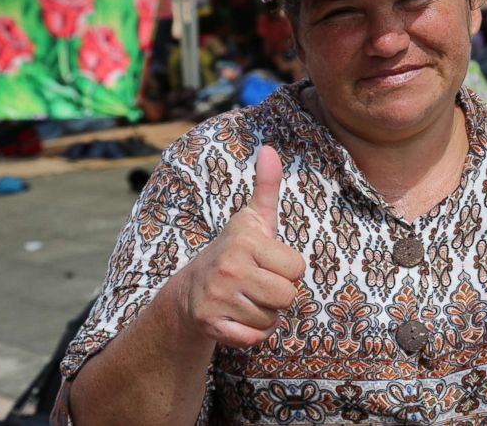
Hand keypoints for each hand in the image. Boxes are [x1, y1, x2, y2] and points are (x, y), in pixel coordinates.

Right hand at [175, 145, 305, 347]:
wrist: (188, 292)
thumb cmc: (234, 252)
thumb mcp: (253, 219)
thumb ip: (266, 186)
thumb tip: (270, 148)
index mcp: (245, 240)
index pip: (297, 268)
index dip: (287, 269)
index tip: (266, 263)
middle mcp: (229, 267)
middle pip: (288, 297)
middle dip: (278, 295)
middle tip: (257, 284)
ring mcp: (217, 297)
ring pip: (272, 319)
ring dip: (265, 315)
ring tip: (245, 299)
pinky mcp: (210, 324)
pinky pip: (254, 339)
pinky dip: (251, 335)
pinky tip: (237, 318)